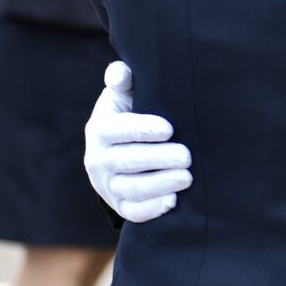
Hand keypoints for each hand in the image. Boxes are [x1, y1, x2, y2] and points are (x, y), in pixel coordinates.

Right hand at [83, 61, 191, 222]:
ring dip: (160, 185)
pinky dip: (152, 209)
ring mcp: (107, 185)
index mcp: (100, 129)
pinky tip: (173, 201)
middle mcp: (98, 159)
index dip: (142, 129)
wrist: (121, 148)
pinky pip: (133, 212)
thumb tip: (121, 72)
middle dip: (159, 159)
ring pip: (132, 189)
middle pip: (128, 162)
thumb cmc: (130, 112)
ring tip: (187, 177)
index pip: (117, 130)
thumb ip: (122, 79)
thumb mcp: (123, 94)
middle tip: (187, 156)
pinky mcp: (118, 204)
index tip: (168, 129)